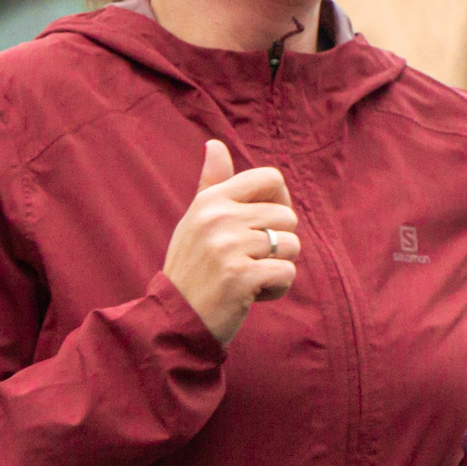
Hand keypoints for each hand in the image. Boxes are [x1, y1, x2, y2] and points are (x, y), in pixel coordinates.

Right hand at [164, 140, 298, 344]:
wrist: (175, 320)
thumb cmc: (191, 269)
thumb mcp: (196, 222)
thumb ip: (212, 184)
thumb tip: (215, 144)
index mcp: (210, 200)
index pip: (270, 178)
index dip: (280, 201)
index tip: (267, 225)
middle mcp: (218, 218)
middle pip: (287, 216)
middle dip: (279, 243)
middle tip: (250, 262)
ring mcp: (228, 246)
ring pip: (291, 245)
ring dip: (278, 267)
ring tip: (250, 278)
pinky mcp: (240, 276)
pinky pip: (287, 273)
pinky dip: (277, 289)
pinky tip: (252, 296)